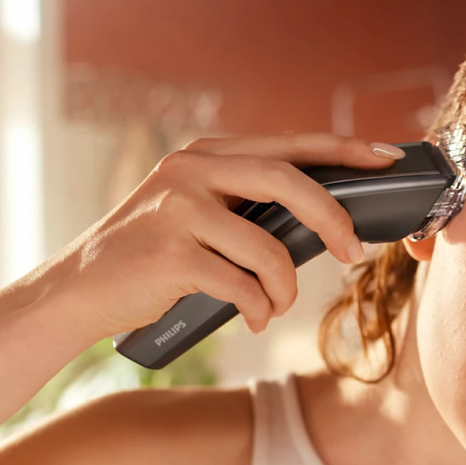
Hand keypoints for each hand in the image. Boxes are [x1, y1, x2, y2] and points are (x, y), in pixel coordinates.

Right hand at [54, 132, 405, 337]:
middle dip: (333, 220)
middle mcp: (192, 170)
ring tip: (273, 304)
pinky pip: (242, 286)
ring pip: (270, 248)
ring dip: (284, 288)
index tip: (387, 161)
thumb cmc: (153, 257)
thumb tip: (326, 223)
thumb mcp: (197, 212)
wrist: (79, 291)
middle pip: (289, 182)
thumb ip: (247, 204)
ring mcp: (177, 209)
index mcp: (207, 154)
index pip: (290, 144)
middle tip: (353, 253)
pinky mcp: (170, 254)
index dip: (344, 150)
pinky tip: (250, 320)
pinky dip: (258, 311)